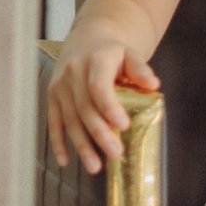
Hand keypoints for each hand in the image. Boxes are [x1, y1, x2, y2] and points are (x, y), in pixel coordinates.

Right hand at [46, 31, 159, 174]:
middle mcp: (73, 72)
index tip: (123, 126)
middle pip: (85, 107)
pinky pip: (53, 122)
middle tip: (115, 153)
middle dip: (99, 133)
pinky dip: (58, 143)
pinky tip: (65, 161)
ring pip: (69, 119)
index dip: (109, 107)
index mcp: (95, 60)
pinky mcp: (52, 96)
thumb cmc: (111, 52)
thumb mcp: (129, 53)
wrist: (85, 38)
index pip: (99, 86)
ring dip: (81, 145)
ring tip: (95, 167)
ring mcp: (60, 85)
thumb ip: (140, 68)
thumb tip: (153, 84)